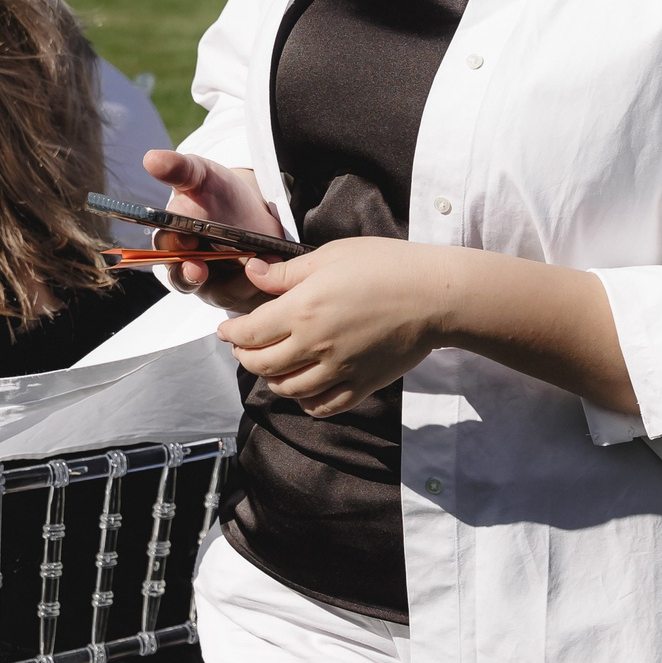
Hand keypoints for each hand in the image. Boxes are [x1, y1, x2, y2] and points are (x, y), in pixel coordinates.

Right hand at [141, 150, 284, 306]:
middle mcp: (188, 268)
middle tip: (200, 270)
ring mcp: (215, 285)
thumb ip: (179, 169)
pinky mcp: (243, 295)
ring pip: (222, 292)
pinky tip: (274, 266)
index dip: (173, 250)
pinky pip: (250, 298)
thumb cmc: (217, 192)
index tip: (185, 244)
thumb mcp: (201, 176)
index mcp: (173, 240)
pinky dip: (262, 286)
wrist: (252, 208)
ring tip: (257, 262)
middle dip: (192, 277)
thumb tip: (150, 158)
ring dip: (238, 281)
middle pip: (184, 280)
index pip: (165, 250)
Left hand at [218, 238, 448, 417]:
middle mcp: (315, 345)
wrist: (435, 296)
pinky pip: (321, 406)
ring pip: (287, 389)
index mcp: (304, 309)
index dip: (231, 333)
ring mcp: (338, 370)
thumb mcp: (332, 256)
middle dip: (244, 357)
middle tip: (244, 347)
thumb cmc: (386, 266)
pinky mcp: (360, 385)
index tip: (226, 329)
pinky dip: (304, 402)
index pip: (249, 333)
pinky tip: (303, 388)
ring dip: (271, 379)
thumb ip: (288, 272)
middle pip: (261, 365)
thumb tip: (253, 273)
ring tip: (273, 365)